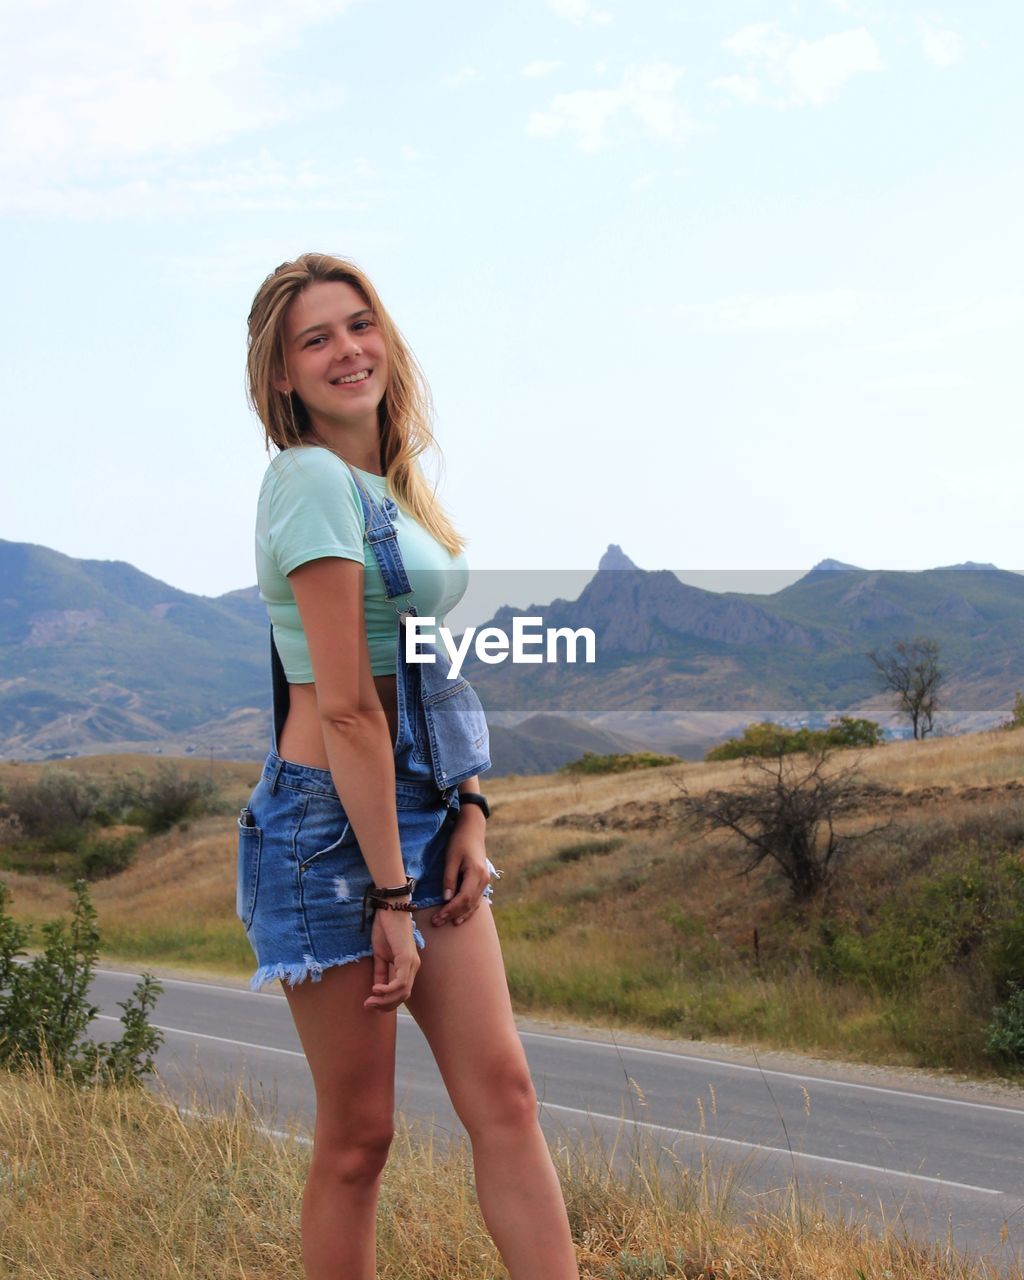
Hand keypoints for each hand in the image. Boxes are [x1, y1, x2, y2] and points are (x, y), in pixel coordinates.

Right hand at [364, 906, 419, 1011]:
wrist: (390, 908)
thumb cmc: (386, 928)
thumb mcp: (380, 954)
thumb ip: (381, 971)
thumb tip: (376, 989)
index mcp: (408, 966)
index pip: (401, 992)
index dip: (387, 1002)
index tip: (371, 1005)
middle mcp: (413, 966)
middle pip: (403, 996)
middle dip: (385, 1005)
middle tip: (369, 1005)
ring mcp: (411, 962)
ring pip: (403, 992)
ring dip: (385, 1000)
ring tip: (370, 1000)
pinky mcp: (406, 958)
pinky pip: (400, 982)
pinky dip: (388, 990)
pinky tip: (376, 989)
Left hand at [432, 808, 489, 926]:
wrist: (473, 831)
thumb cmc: (459, 842)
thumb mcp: (451, 858)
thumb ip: (449, 879)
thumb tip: (446, 899)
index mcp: (476, 873)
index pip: (463, 898)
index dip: (450, 910)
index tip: (438, 917)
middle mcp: (484, 880)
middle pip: (469, 904)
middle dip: (452, 915)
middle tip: (436, 922)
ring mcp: (485, 881)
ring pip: (474, 904)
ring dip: (460, 915)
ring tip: (446, 923)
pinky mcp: (483, 881)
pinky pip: (476, 900)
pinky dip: (468, 910)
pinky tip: (459, 917)